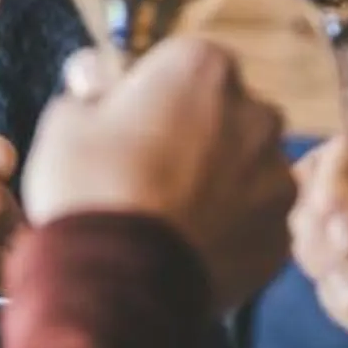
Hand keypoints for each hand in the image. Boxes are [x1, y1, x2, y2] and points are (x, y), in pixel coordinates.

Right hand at [22, 37, 293, 311]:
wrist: (117, 283)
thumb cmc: (90, 189)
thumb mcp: (67, 120)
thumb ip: (91, 87)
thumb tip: (96, 76)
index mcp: (206, 69)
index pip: (186, 64)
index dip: (154, 94)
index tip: (128, 123)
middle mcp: (257, 115)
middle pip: (228, 115)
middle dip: (199, 135)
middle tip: (151, 172)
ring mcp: (275, 179)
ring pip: (248, 171)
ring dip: (221, 184)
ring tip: (170, 218)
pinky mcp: (279, 236)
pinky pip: (254, 224)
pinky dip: (231, 232)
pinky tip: (190, 249)